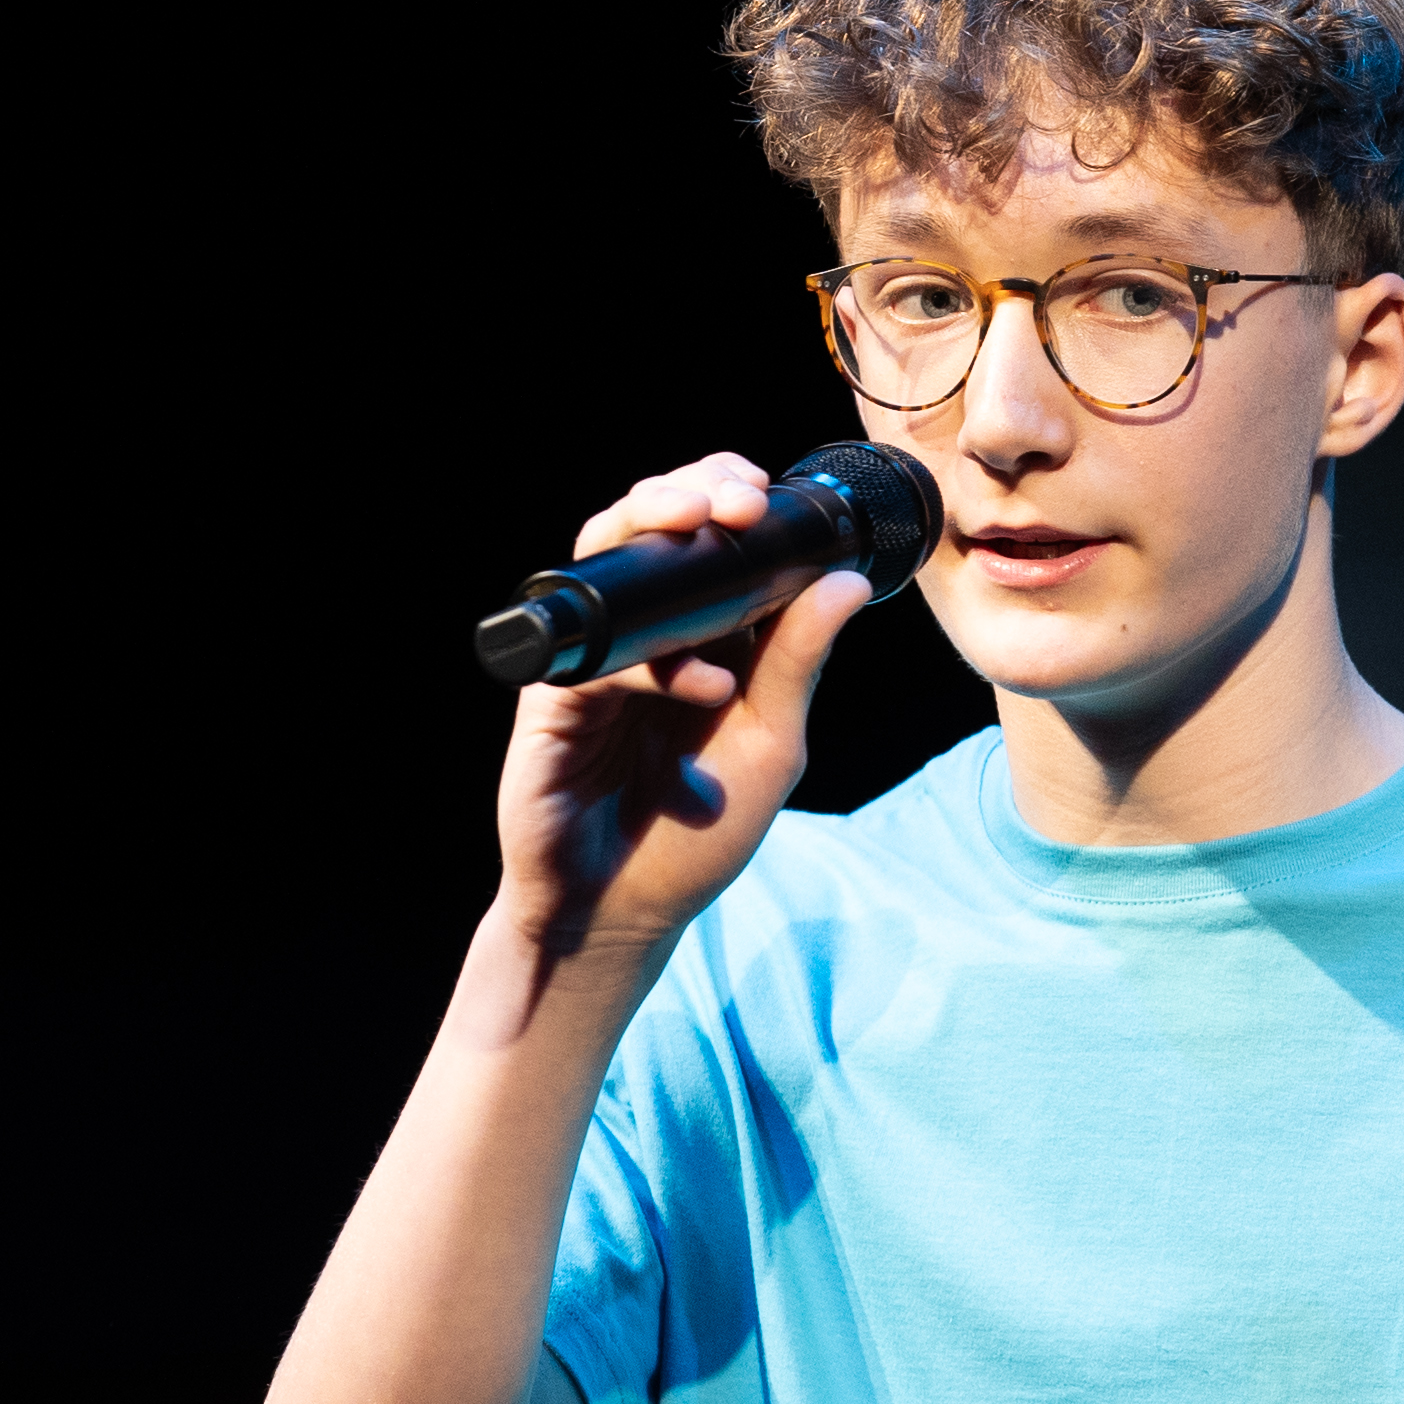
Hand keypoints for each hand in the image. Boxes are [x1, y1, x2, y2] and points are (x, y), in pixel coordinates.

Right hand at [490, 452, 873, 957]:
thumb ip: (799, 663)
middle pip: (651, 526)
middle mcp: (643, 635)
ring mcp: (594, 660)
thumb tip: (850, 581)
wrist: (621, 913)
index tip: (768, 492)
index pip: (709, 538)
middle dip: (693, 490)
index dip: (730, 494)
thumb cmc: (694, 834)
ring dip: (657, 527)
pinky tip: (708, 685)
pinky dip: (655, 660)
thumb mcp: (771, 743)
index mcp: (698, 634)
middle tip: (740, 498)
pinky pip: (597, 655)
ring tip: (715, 528)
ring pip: (607, 560)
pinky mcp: (554, 702)